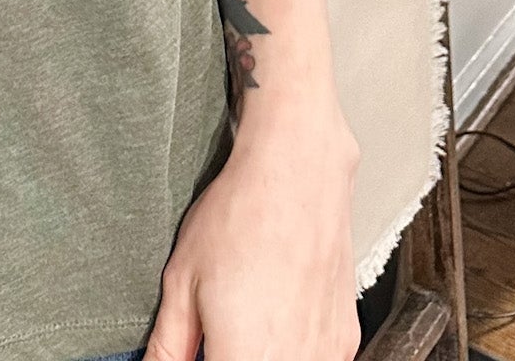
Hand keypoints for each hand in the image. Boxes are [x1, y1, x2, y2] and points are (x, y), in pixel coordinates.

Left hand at [144, 109, 361, 360]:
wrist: (296, 173)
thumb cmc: (240, 216)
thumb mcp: (181, 279)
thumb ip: (169, 342)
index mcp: (245, 356)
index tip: (195, 348)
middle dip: (228, 354)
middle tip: (213, 333)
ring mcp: (326, 354)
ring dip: (259, 354)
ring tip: (242, 318)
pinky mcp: (344, 340)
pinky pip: (313, 360)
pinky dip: (289, 350)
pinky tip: (271, 318)